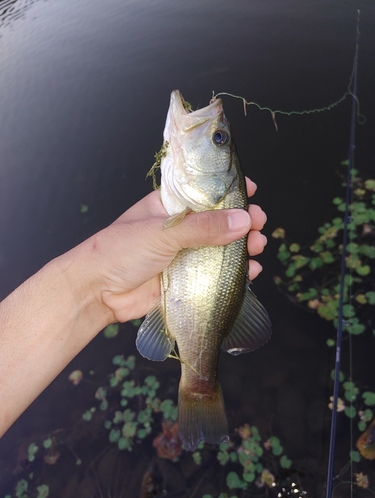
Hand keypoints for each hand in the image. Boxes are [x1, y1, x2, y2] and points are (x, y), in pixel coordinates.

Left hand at [78, 177, 266, 323]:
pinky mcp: (185, 279)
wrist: (96, 292)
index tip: (251, 190)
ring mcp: (183, 255)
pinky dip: (235, 273)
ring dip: (242, 247)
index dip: (228, 191)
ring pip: (220, 248)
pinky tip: (251, 272)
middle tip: (259, 222)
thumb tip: (243, 220)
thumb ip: (203, 227)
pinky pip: (215, 274)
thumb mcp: (162, 231)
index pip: (204, 193)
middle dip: (242, 221)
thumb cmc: (121, 250)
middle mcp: (178, 229)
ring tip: (258, 247)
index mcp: (168, 207)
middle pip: (218, 222)